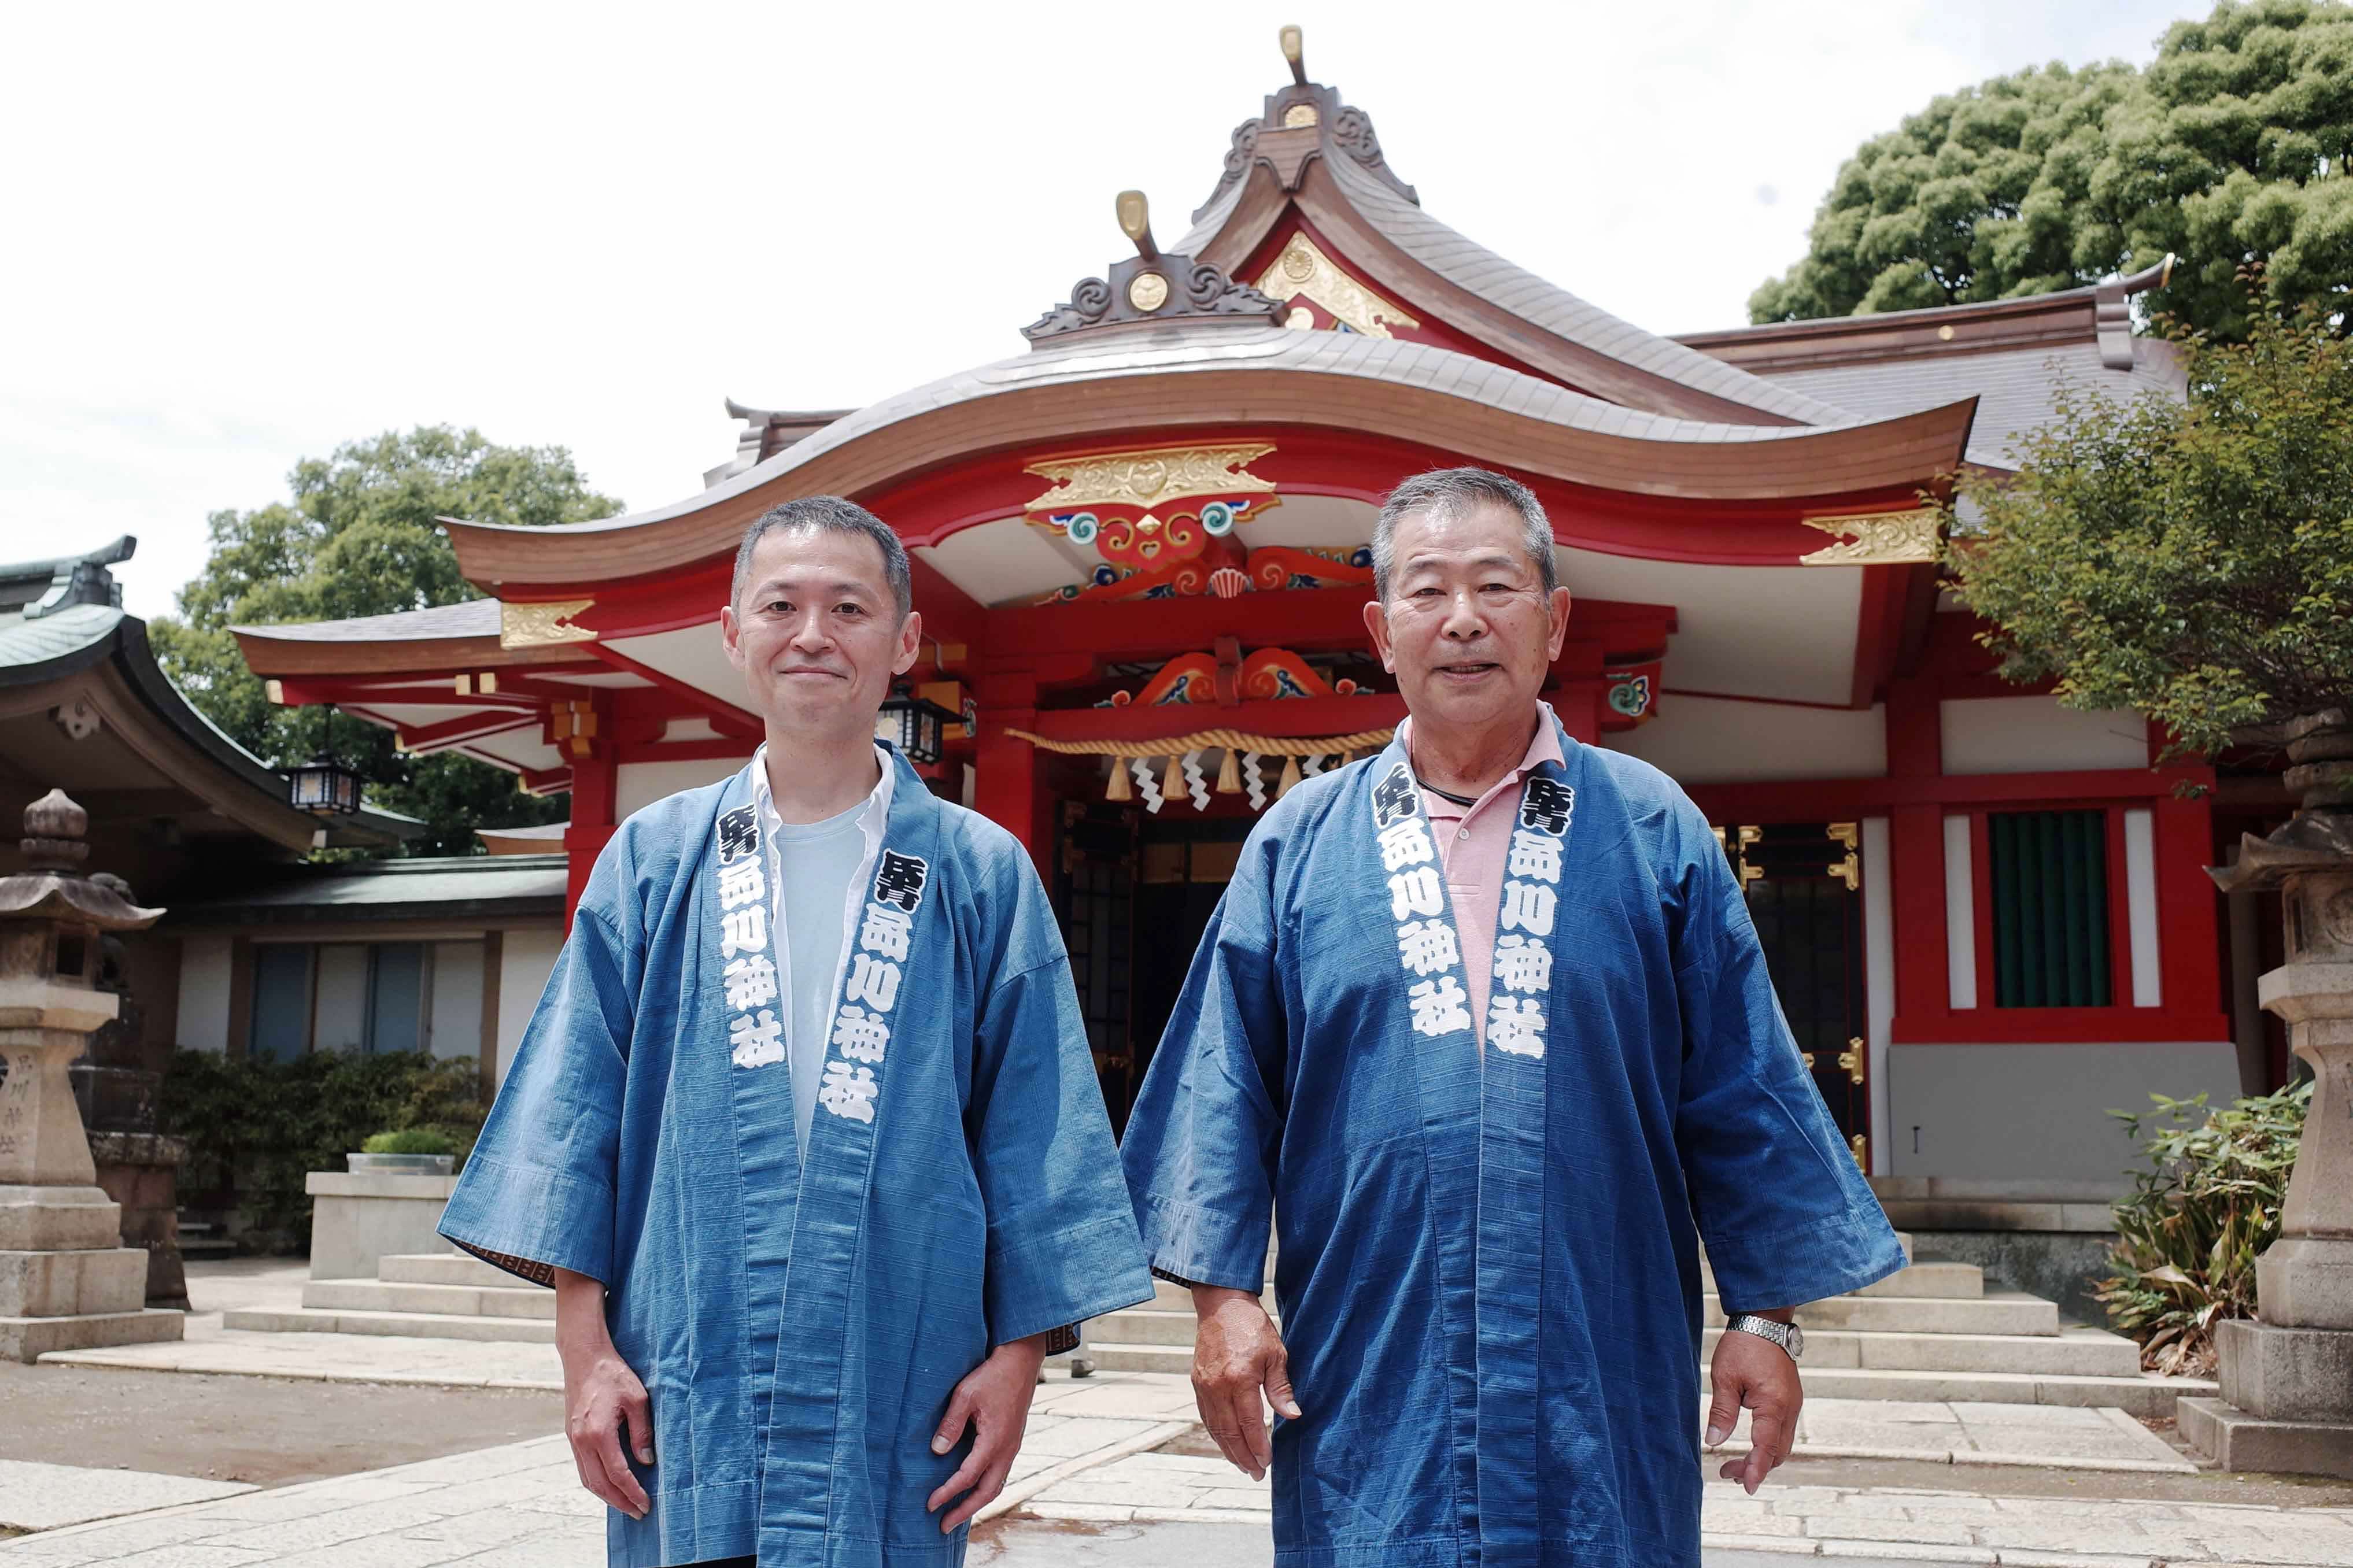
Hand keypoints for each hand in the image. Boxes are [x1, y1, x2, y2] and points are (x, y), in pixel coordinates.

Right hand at [552, 1266, 652, 1519]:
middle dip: (620, 1502)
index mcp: (599, 1432)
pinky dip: (597, 1482)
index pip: (618, 1473)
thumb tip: (646, 1462)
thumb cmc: (614, 1374)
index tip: (647, 1504)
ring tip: (626, 1505)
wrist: (584, 1357)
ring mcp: (573, 1439)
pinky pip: (583, 1468)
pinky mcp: (572, 1436)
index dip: (633, 1492)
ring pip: (588, 1479)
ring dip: (607, 1496)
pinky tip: (610, 1485)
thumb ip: (642, 1432)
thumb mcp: (638, 1399)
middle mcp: (581, 1440)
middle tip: (639, 1513)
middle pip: (600, 1484)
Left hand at [927, 1333, 1049, 1530]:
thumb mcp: (965, 1395)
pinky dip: (986, 1488)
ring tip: (958, 1514)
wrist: (1021, 1361)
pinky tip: (974, 1489)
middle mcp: (1006, 1449)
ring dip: (977, 1503)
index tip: (930, 1505)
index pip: (967, 1476)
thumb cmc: (992, 1375)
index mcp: (994, 1440)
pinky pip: (1000, 1474)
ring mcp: (1012, 1446)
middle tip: (943, 1527)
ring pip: (996, 1485)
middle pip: (986, 1492)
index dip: (948, 1493)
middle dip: (965, 1511)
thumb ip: (951, 1424)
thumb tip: (937, 1451)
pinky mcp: (1012, 1441)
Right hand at [1190, 1285, 1299, 1480]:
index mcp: (1240, 1379)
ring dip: (1228, 1450)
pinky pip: (1206, 1416)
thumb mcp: (1276, 1353)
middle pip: (1229, 1432)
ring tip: (1242, 1465)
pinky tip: (1226, 1443)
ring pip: (1215, 1428)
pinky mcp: (1197, 1382)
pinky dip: (1216, 1434)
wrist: (1222, 1305)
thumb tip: (1293, 1416)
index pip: (1250, 1423)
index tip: (1267, 1462)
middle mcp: (1217, 1386)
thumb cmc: (1253, 1327)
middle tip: (1256, 1474)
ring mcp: (1204, 1386)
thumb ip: (1281, 1387)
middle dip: (1243, 1456)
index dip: (1259, 1446)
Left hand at [1705, 1311, 1801, 1493]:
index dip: (1756, 1470)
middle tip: (1728, 1473)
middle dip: (1756, 1468)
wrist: (1764, 1321)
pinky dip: (1769, 1444)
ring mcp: (1793, 1404)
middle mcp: (1790, 1408)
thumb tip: (1714, 1441)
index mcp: (1774, 1403)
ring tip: (1735, 1465)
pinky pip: (1783, 1430)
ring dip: (1763, 1458)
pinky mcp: (1791, 1399)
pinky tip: (1751, 1444)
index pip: (1767, 1447)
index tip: (1747, 1487)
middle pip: (1778, 1452)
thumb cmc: (1743, 1346)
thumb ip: (1722, 1412)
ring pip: (1783, 1443)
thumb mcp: (1725, 1378)